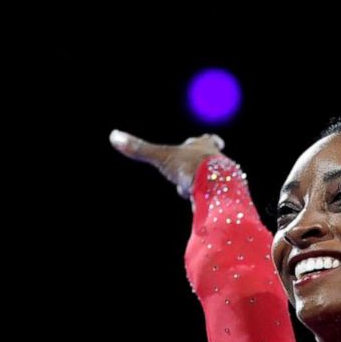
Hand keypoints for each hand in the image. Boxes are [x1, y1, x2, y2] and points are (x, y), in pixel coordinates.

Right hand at [109, 129, 225, 199]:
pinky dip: (206, 200)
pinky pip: (214, 197)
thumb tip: (113, 136)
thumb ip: (140, 149)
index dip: (208, 141)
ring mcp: (225, 178)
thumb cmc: (189, 166)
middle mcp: (218, 160)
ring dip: (201, 186)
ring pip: (211, 180)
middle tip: (192, 174)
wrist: (214, 186)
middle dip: (200, 169)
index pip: (208, 140)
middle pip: (209, 162)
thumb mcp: (161, 156)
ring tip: (192, 192)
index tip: (216, 141)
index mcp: (204, 146)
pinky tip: (200, 206)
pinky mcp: (227, 195)